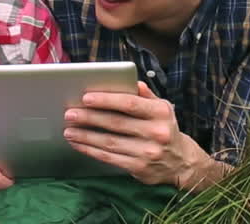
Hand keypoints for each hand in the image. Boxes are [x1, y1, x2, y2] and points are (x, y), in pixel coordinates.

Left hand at [63, 82, 220, 189]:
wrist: (181, 163)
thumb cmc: (165, 129)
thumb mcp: (163, 108)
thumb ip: (146, 95)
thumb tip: (131, 81)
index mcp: (160, 112)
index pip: (130, 104)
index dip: (106, 100)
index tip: (86, 98)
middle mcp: (156, 132)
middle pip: (116, 123)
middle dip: (89, 118)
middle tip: (70, 113)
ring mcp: (147, 152)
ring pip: (109, 142)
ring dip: (86, 136)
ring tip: (69, 130)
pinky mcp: (138, 168)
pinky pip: (110, 158)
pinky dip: (91, 150)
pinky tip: (79, 144)